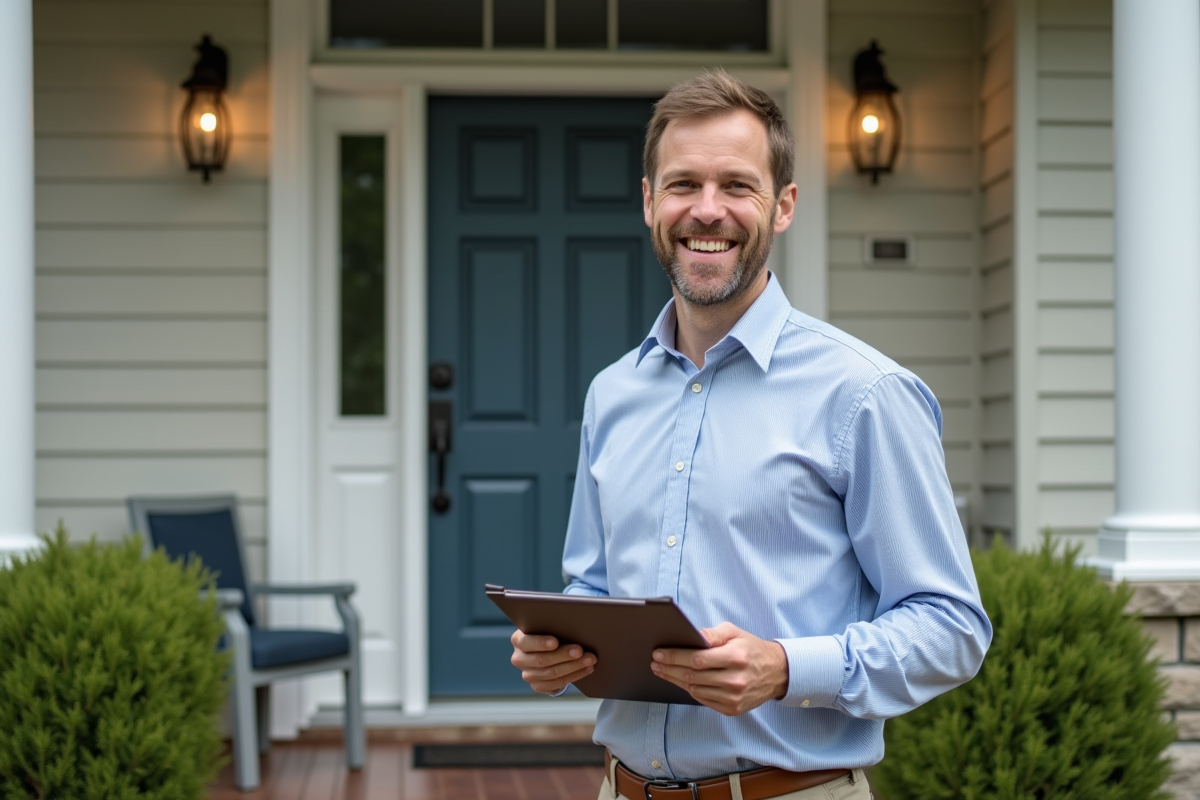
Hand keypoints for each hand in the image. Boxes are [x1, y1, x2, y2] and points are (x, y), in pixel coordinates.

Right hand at [510, 629, 595, 694]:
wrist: (545, 652)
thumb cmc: (548, 633)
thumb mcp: (546, 627)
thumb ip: (552, 625)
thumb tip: (572, 623)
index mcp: (518, 640)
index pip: (526, 642)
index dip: (541, 643)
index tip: (556, 641)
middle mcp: (519, 659)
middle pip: (542, 660)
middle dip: (563, 655)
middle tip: (580, 650)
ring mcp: (528, 674)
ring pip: (552, 673)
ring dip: (573, 666)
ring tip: (589, 659)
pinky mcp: (538, 686)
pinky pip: (557, 683)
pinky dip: (575, 676)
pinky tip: (587, 669)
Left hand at [651, 622, 787, 714]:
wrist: (776, 673)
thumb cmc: (751, 649)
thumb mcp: (735, 632)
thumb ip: (712, 634)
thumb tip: (691, 636)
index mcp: (736, 657)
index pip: (697, 659)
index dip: (674, 657)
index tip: (659, 654)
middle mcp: (735, 680)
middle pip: (692, 676)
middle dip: (669, 669)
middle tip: (655, 663)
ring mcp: (734, 698)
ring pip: (695, 690)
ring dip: (675, 681)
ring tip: (663, 671)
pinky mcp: (732, 709)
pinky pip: (703, 700)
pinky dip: (690, 691)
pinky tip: (681, 682)